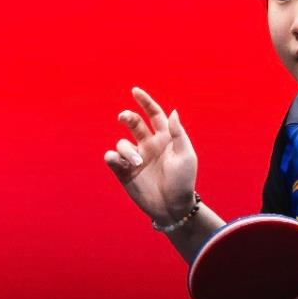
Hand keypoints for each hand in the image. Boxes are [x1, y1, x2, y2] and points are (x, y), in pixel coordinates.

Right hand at [103, 86, 197, 225]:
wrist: (173, 207)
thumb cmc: (183, 182)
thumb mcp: (186, 156)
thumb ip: (178, 133)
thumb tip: (172, 111)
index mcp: (165, 138)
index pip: (154, 114)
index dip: (145, 102)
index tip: (135, 91)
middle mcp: (148, 145)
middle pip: (133, 123)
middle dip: (127, 117)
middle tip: (124, 118)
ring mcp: (135, 158)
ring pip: (121, 143)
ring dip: (126, 149)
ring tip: (136, 162)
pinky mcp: (124, 172)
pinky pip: (111, 158)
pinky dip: (113, 157)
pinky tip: (120, 163)